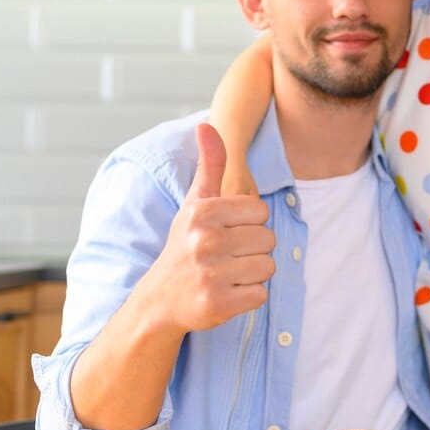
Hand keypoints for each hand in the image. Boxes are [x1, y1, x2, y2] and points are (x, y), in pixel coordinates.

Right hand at [140, 123, 274, 334]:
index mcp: (203, 212)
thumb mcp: (195, 203)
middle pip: (268, 239)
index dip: (249, 224)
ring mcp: (210, 274)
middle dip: (253, 249)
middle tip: (227, 256)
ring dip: (253, 273)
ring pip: (268, 267)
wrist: (161, 299)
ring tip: (227, 273)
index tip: (226, 232)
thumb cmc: (186, 244)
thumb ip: (210, 164)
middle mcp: (204, 241)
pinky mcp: (218, 304)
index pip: (260, 211)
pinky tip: (227, 292)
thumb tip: (206, 125)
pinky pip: (261, 294)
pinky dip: (249, 296)